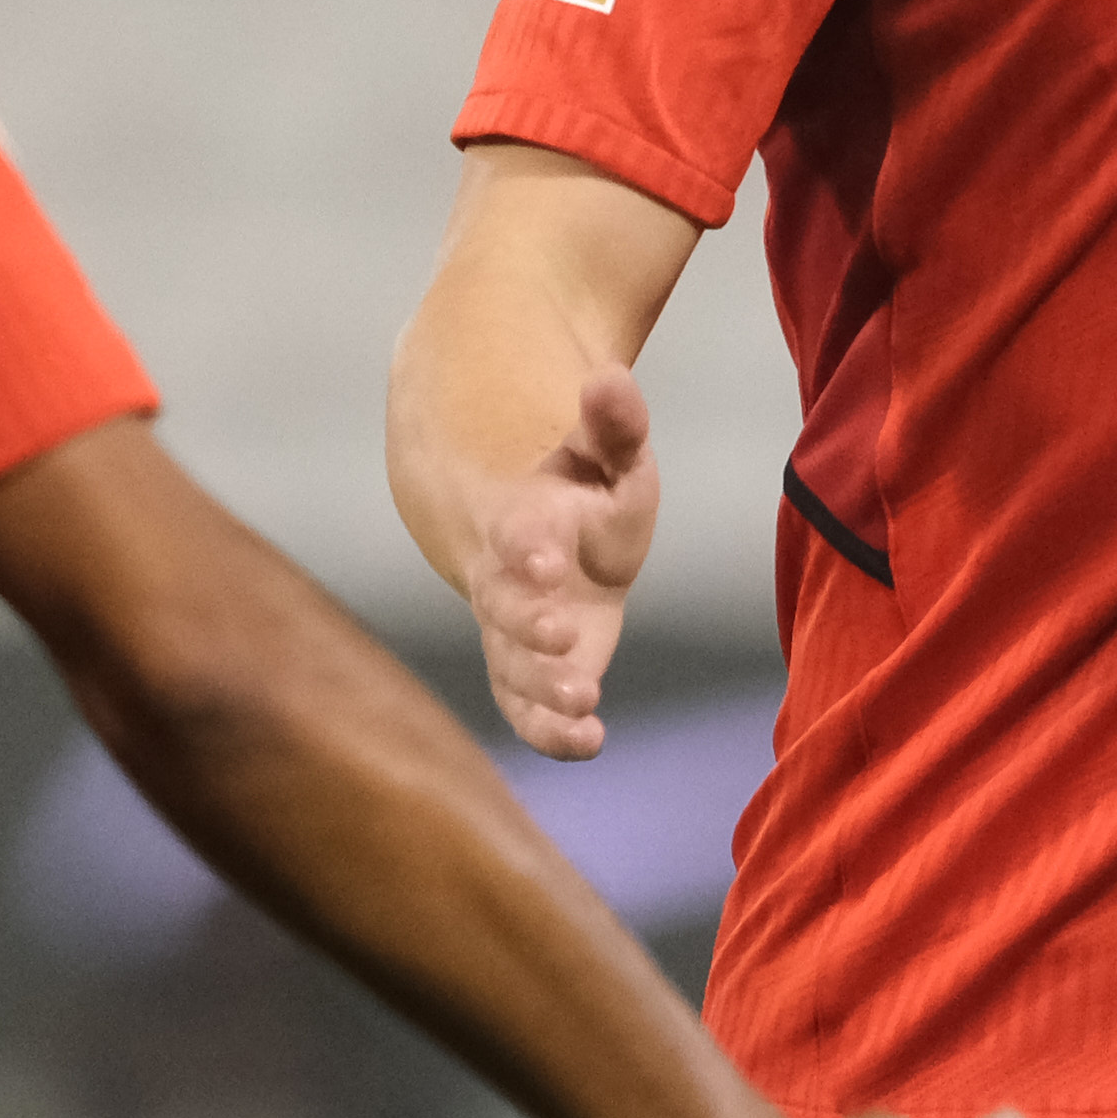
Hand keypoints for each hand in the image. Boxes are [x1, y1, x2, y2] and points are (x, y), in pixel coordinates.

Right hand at [468, 365, 660, 756]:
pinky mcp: (531, 674)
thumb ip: (614, 423)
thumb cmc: (583, 489)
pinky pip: (526, 709)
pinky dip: (551, 731)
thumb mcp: (607, 451)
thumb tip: (611, 377)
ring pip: (510, 668)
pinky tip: (592, 740)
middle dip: (526, 624)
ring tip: (584, 702)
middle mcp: (507, 585)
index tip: (544, 560)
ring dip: (541, 688)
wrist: (537, 532)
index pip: (514, 537)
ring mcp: (514, 635)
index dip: (525, 548)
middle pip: (502, 608)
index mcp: (522, 523)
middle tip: (560, 636)